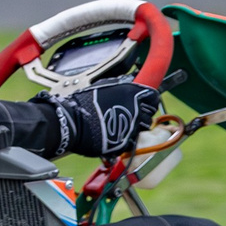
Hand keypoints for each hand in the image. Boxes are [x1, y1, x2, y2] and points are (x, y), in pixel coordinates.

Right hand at [38, 79, 161, 158]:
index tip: (145, 103)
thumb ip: (121, 87)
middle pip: (150, 114)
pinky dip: (125, 138)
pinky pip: (131, 140)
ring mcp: (131, 127)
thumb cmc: (84, 103)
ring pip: (142, 129)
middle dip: (143, 114)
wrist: (72, 123)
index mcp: (132, 94)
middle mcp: (136, 110)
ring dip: (135, 127)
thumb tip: (129, 84)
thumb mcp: (104, 87)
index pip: (153, 97)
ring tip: (120, 125)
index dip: (149, 101)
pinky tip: (113, 133)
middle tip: (130, 115)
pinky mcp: (125, 142)